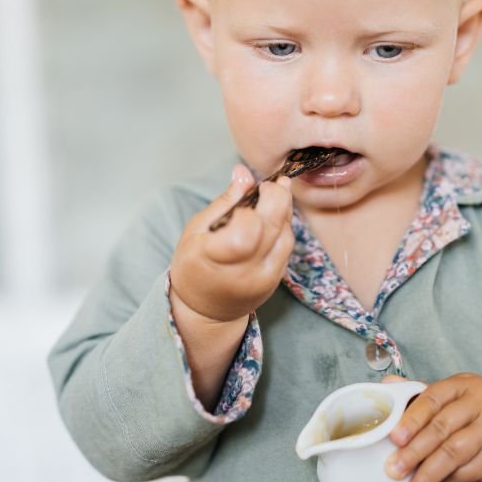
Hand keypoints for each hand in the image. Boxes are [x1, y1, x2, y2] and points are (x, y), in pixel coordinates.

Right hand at [170, 164, 293, 322]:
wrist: (205, 309)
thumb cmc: (194, 265)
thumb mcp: (197, 229)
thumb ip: (225, 201)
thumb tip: (243, 172)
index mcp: (215, 258)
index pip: (248, 228)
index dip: (252, 206)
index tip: (247, 195)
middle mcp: (244, 272)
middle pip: (273, 227)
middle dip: (278, 197)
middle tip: (270, 184)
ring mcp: (263, 279)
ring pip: (286, 236)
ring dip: (284, 211)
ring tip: (272, 197)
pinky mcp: (276, 282)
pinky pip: (288, 248)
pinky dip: (284, 228)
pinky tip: (274, 218)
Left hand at [381, 373, 481, 481]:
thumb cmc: (476, 417)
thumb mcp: (453, 397)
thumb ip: (420, 393)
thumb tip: (386, 385)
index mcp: (465, 384)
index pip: (433, 398)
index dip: (411, 419)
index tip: (394, 438)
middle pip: (442, 428)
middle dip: (414, 451)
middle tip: (394, 468)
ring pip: (453, 454)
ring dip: (427, 474)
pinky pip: (465, 473)